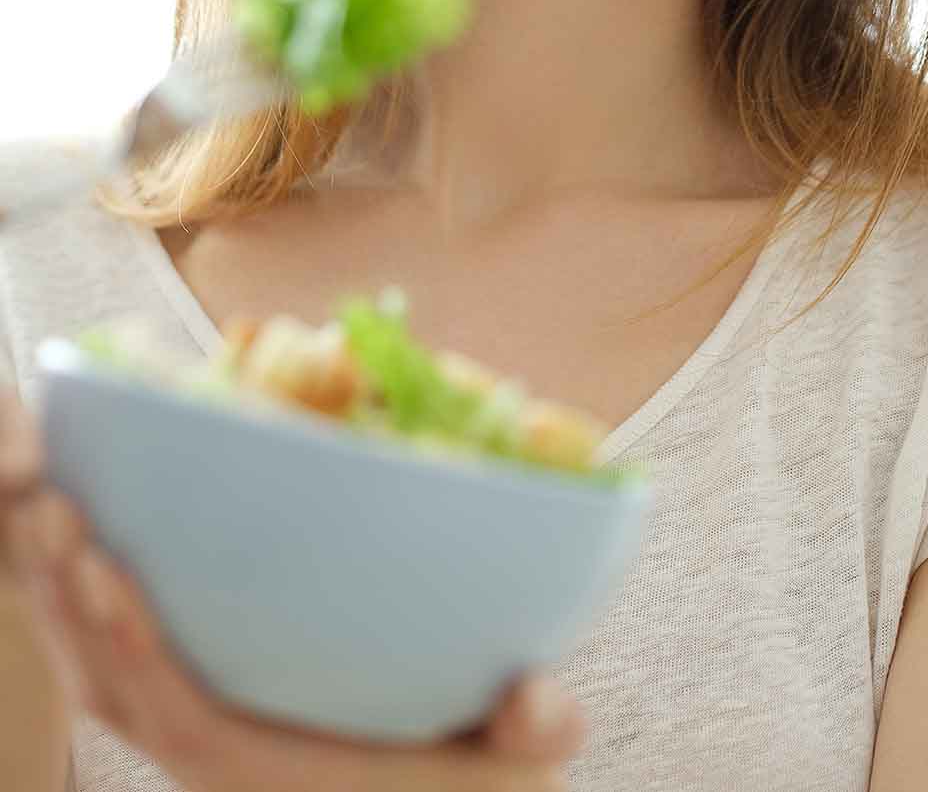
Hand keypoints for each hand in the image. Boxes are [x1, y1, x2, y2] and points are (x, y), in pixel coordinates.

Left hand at [1, 387, 586, 789]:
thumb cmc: (477, 776)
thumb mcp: (519, 764)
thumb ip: (539, 735)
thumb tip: (540, 701)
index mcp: (281, 777)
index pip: (185, 724)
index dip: (135, 651)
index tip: (103, 567)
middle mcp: (227, 766)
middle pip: (117, 694)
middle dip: (69, 604)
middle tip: (47, 502)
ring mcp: (208, 738)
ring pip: (106, 679)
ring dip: (61, 596)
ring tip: (42, 500)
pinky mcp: (205, 708)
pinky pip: (124, 667)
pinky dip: (87, 607)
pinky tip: (79, 537)